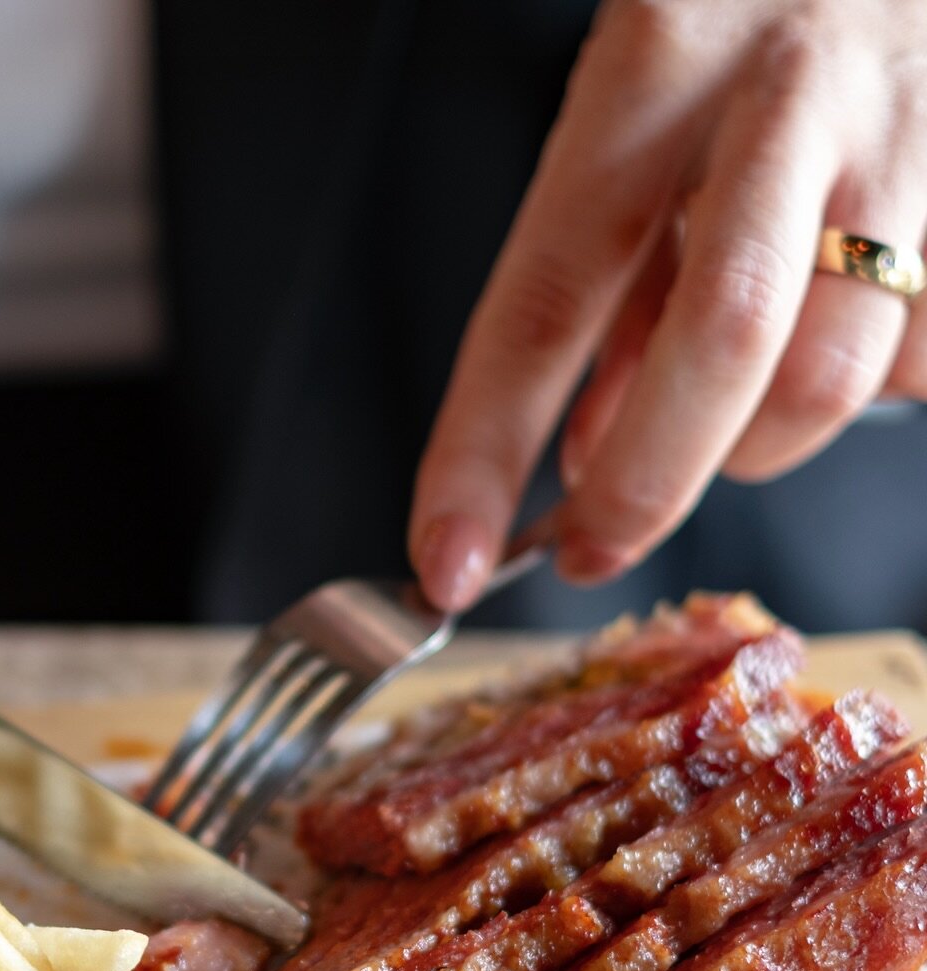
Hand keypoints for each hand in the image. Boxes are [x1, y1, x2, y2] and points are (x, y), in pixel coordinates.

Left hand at [409, 0, 926, 609]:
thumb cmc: (752, 13)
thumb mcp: (643, 107)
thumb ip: (615, 278)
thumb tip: (590, 457)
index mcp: (656, 62)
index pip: (546, 299)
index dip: (485, 451)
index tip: (448, 558)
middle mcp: (789, 89)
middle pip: (718, 343)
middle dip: (644, 486)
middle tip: (590, 547)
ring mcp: (909, 134)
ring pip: (830, 375)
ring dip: (757, 445)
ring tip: (730, 409)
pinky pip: (914, 357)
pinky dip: (860, 383)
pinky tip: (836, 324)